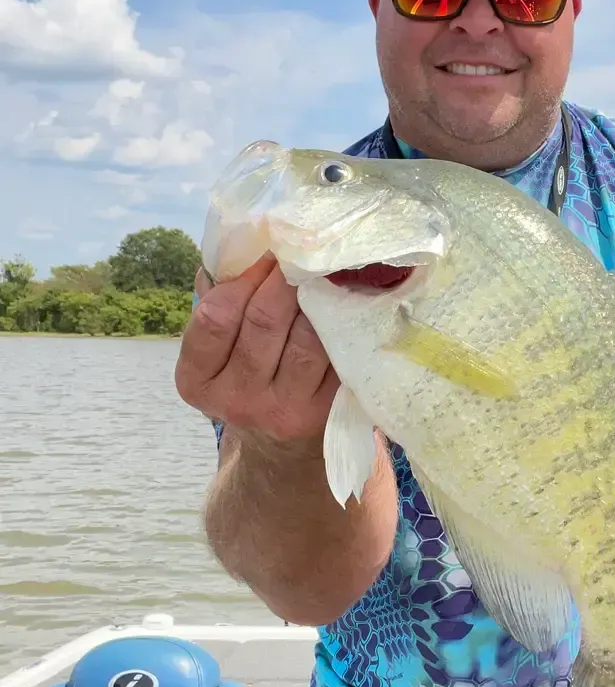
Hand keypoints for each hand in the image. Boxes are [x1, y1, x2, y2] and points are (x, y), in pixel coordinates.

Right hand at [175, 254, 337, 444]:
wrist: (279, 441)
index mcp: (197, 379)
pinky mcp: (323, 411)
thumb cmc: (247, 371)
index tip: (267, 251)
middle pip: (264, 321)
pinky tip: (345, 301)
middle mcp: (235, 400)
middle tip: (301, 250)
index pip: (216, 316)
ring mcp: (281, 410)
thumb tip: (238, 245)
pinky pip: (335, 355)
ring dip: (318, 297)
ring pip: (306, 338)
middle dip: (285, 277)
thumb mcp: (219, 346)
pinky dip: (342, 324)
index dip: (243, 277)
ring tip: (324, 270)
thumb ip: (219, 298)